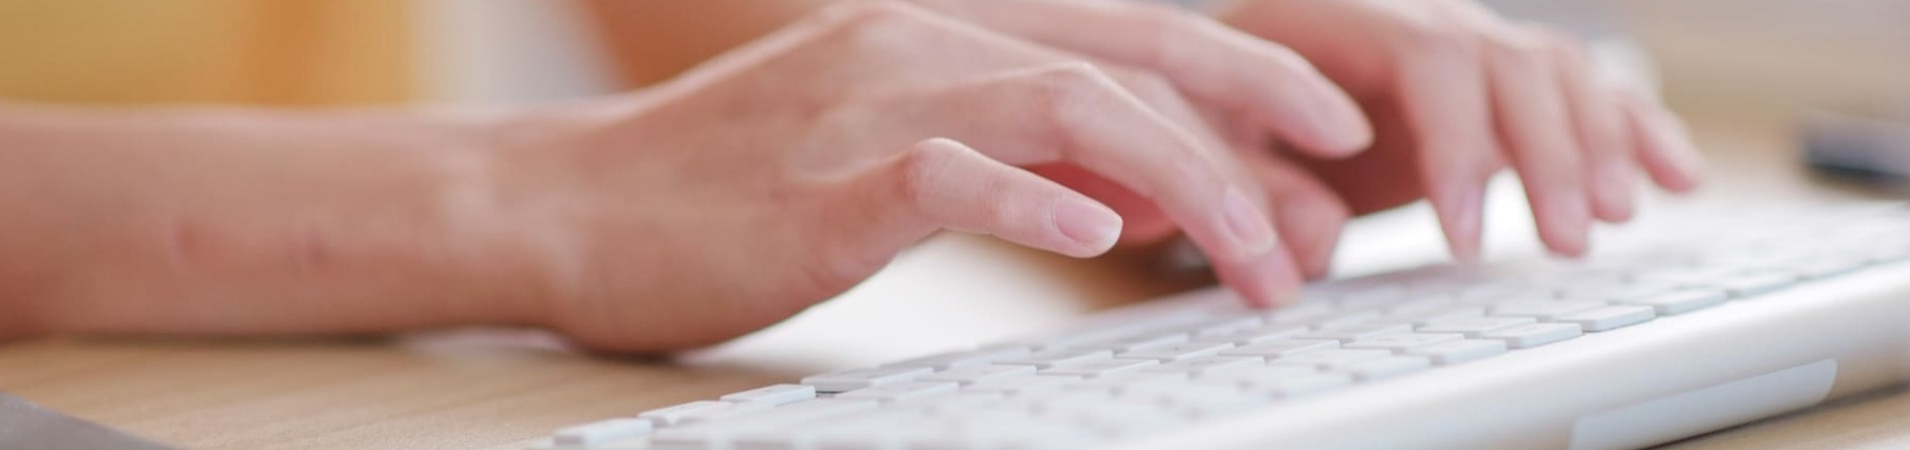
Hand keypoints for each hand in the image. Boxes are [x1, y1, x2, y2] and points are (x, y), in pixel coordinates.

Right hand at [490, 2, 1364, 350]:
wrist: (571, 204)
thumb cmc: (734, 192)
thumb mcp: (895, 157)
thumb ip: (1017, 159)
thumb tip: (1137, 195)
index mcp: (946, 32)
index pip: (1128, 34)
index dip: (1244, 74)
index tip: (1332, 130)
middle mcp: (923, 45)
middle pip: (1127, 56)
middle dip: (1252, 117)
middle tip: (1339, 186)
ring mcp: (872, 104)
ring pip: (1067, 108)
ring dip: (1184, 181)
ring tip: (1257, 257)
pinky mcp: (824, 182)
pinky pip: (951, 175)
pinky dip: (1034, 201)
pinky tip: (1095, 237)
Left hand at [1216, 0, 1704, 259]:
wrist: (1228, 87)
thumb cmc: (1216, 112)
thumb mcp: (1209, 142)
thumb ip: (1254, 187)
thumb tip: (1315, 243)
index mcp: (1341, 15)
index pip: (1426, 59)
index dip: (1455, 146)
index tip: (1462, 237)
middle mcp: (1418, 15)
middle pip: (1509, 64)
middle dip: (1548, 155)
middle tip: (1565, 242)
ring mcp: (1467, 43)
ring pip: (1557, 73)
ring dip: (1599, 145)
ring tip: (1617, 220)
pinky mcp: (1500, 84)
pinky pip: (1584, 90)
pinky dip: (1635, 130)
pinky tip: (1677, 176)